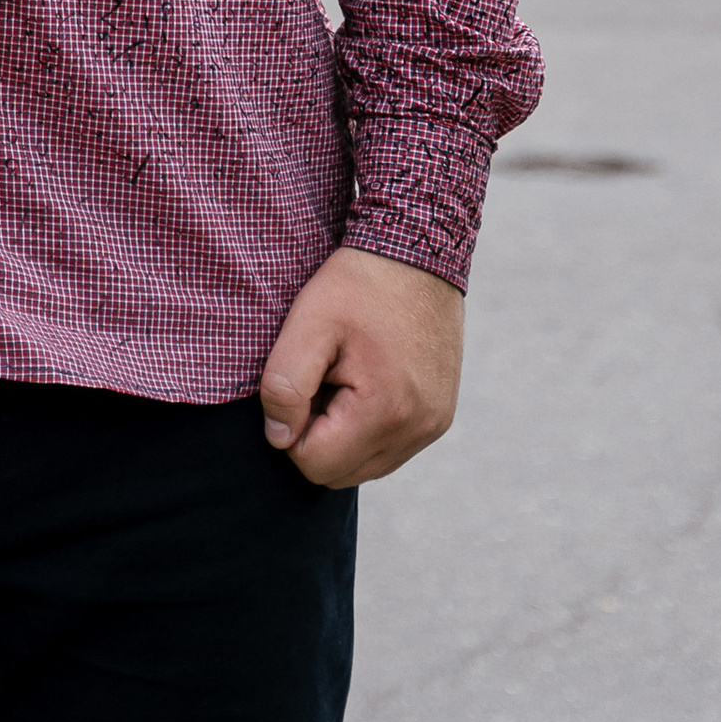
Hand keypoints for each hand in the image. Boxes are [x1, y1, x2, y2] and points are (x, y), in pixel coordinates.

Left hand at [259, 244, 463, 485]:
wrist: (420, 249)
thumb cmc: (360, 283)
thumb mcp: (309, 322)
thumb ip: (284, 386)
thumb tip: (279, 438)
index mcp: (385, 411)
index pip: (314, 464)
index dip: (292, 429)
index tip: (301, 380)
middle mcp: (419, 430)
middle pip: (341, 473)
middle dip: (319, 435)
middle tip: (322, 377)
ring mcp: (434, 425)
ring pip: (366, 465)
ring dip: (344, 434)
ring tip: (346, 375)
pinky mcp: (441, 415)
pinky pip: (391, 448)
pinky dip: (369, 427)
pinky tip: (367, 380)